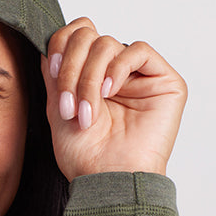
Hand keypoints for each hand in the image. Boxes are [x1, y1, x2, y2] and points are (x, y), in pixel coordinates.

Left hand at [40, 17, 186, 181]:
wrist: (107, 179)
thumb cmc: (84, 155)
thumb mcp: (57, 108)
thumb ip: (55, 73)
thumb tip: (51, 41)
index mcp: (89, 77)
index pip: (76, 36)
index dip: (61, 45)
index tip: (53, 72)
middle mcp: (113, 73)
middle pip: (88, 36)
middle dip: (71, 67)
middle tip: (67, 102)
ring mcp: (138, 76)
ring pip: (108, 43)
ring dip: (89, 77)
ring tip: (87, 111)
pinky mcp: (164, 81)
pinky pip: (138, 50)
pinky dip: (118, 67)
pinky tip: (110, 91)